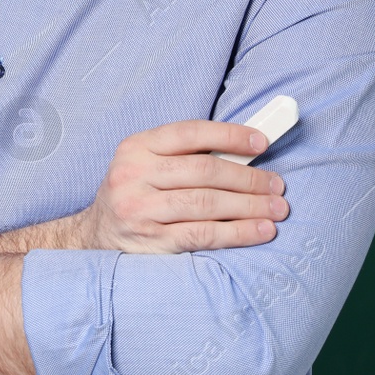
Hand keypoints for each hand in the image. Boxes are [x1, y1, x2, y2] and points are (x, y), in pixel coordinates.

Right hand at [79, 119, 289, 254]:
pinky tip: (260, 231)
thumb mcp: (147, 163)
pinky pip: (203, 234)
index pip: (189, 133)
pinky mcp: (151, 241)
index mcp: (136, 147)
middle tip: (277, 185)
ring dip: (249, 206)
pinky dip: (237, 232)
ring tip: (277, 209)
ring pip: (206, 203)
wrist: (97, 235)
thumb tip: (247, 153)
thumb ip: (187, 155)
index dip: (230, 135)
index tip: (262, 143)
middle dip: (248, 178)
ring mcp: (140, 209)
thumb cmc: (135, 193)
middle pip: (203, 171)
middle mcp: (133, 174)